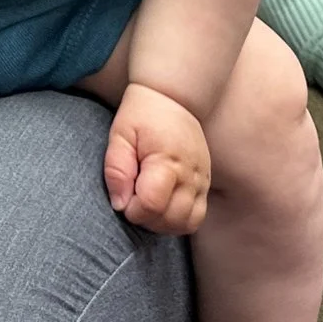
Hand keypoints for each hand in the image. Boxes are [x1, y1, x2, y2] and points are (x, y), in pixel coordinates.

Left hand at [103, 83, 211, 234]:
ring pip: (187, 223)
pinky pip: (196, 216)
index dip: (132, 209)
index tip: (123, 197)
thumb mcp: (120, 134)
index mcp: (167, 160)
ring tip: (147, 205)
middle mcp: (190, 174)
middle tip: (132, 201)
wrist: (174, 97)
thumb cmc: (142, 115)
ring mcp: (202, 181)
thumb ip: (116, 169)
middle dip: (146, 220)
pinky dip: (178, 220)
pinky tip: (162, 206)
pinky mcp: (206, 184)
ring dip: (163, 224)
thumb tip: (119, 204)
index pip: (152, 204)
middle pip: (171, 219)